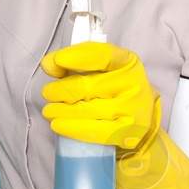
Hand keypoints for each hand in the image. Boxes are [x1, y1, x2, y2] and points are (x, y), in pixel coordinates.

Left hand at [40, 40, 188, 188]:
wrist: (140, 127)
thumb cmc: (114, 95)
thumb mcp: (101, 74)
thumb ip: (75, 65)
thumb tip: (48, 65)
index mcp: (127, 62)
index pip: (100, 55)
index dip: (75, 57)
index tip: (55, 63)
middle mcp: (134, 83)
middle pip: (88, 85)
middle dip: (61, 90)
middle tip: (48, 94)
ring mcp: (134, 109)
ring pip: (88, 109)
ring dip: (61, 110)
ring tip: (49, 111)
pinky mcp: (129, 133)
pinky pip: (95, 131)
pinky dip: (72, 128)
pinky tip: (58, 125)